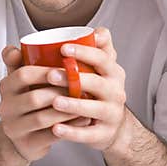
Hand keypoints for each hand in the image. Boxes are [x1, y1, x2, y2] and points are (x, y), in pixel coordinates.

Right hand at [0, 46, 89, 161]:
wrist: (23, 135)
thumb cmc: (30, 99)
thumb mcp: (25, 78)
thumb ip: (26, 57)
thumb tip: (33, 40)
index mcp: (6, 86)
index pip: (22, 74)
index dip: (45, 70)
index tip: (68, 66)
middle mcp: (5, 107)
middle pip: (34, 97)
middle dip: (60, 91)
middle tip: (83, 86)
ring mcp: (14, 127)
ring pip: (43, 118)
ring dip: (67, 110)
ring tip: (86, 103)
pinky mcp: (26, 144)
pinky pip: (50, 136)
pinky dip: (69, 128)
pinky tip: (84, 120)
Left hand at [46, 27, 127, 151]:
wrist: (113, 127)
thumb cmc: (100, 92)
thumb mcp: (102, 69)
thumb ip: (99, 48)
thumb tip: (96, 31)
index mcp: (113, 73)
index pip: (101, 59)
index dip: (83, 53)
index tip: (62, 48)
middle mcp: (116, 92)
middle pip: (97, 83)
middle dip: (74, 78)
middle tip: (50, 74)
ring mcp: (111, 114)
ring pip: (93, 109)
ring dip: (73, 105)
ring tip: (54, 102)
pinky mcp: (104, 134)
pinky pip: (88, 134)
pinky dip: (72, 133)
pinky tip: (55, 129)